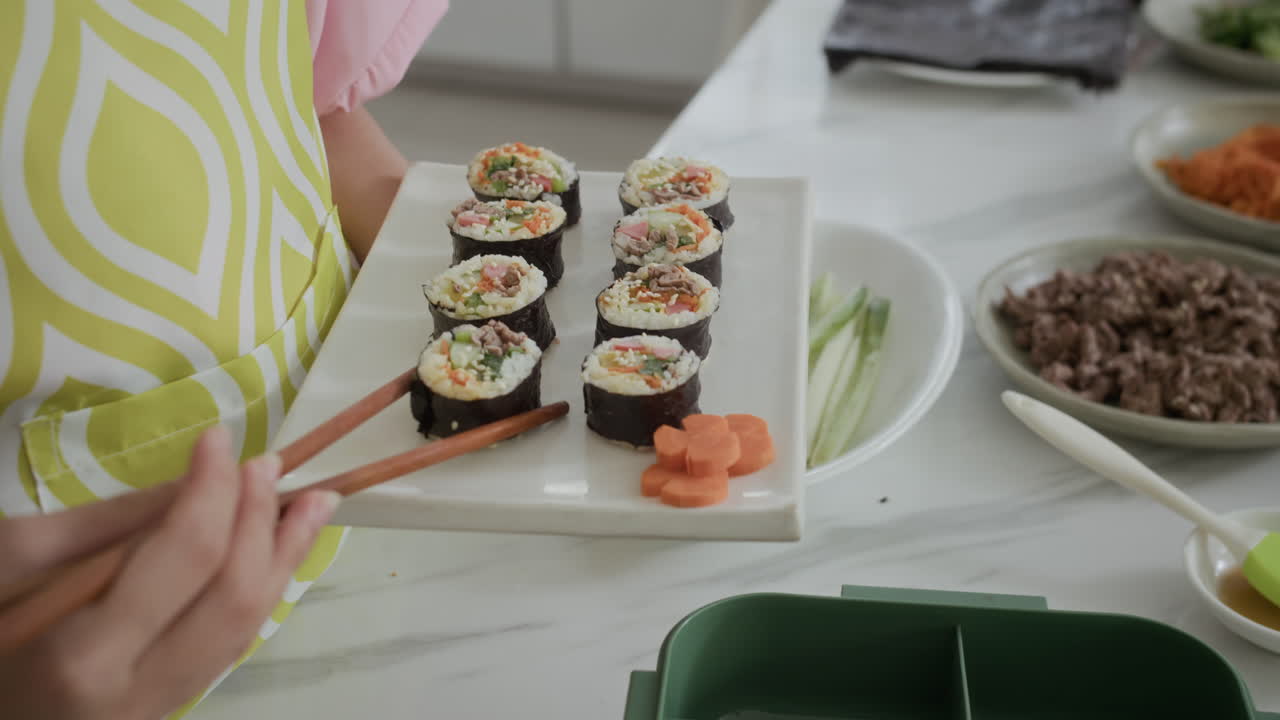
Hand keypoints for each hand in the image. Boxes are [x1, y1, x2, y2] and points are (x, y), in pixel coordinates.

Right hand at [0, 426, 339, 719]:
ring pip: (248, 623)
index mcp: (89, 653)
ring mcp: (160, 703)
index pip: (187, 556)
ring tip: (316, 501)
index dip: (213, 489)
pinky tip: (282, 552)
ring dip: (285, 555)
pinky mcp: (170, 701)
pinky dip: (263, 588)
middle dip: (260, 521)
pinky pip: (233, 641)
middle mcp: (140, 687)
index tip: (219, 438)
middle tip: (270, 464)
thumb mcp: (11, 566)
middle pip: (234, 593)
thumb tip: (192, 484)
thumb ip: (106, 527)